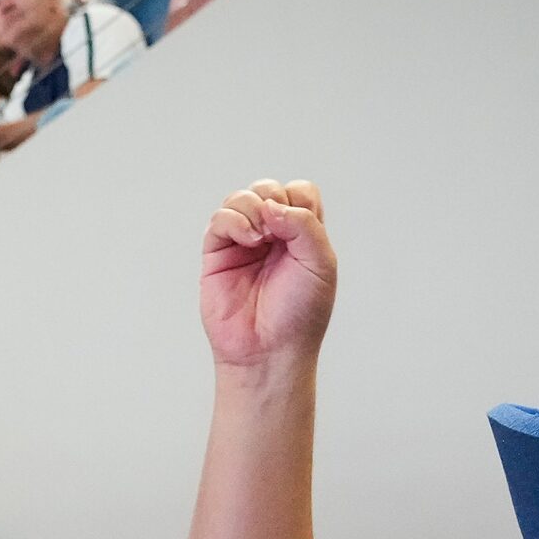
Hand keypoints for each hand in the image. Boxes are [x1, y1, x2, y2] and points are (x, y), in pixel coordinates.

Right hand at [199, 179, 336, 374]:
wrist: (270, 350)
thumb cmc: (299, 315)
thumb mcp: (321, 264)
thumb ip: (305, 225)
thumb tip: (270, 205)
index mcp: (301, 236)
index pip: (298, 192)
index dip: (297, 200)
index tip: (299, 229)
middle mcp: (272, 236)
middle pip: (268, 188)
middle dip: (273, 198)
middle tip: (277, 231)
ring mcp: (243, 243)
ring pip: (241, 198)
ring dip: (252, 207)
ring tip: (260, 237)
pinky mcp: (217, 254)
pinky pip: (220, 219)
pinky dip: (234, 221)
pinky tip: (248, 240)